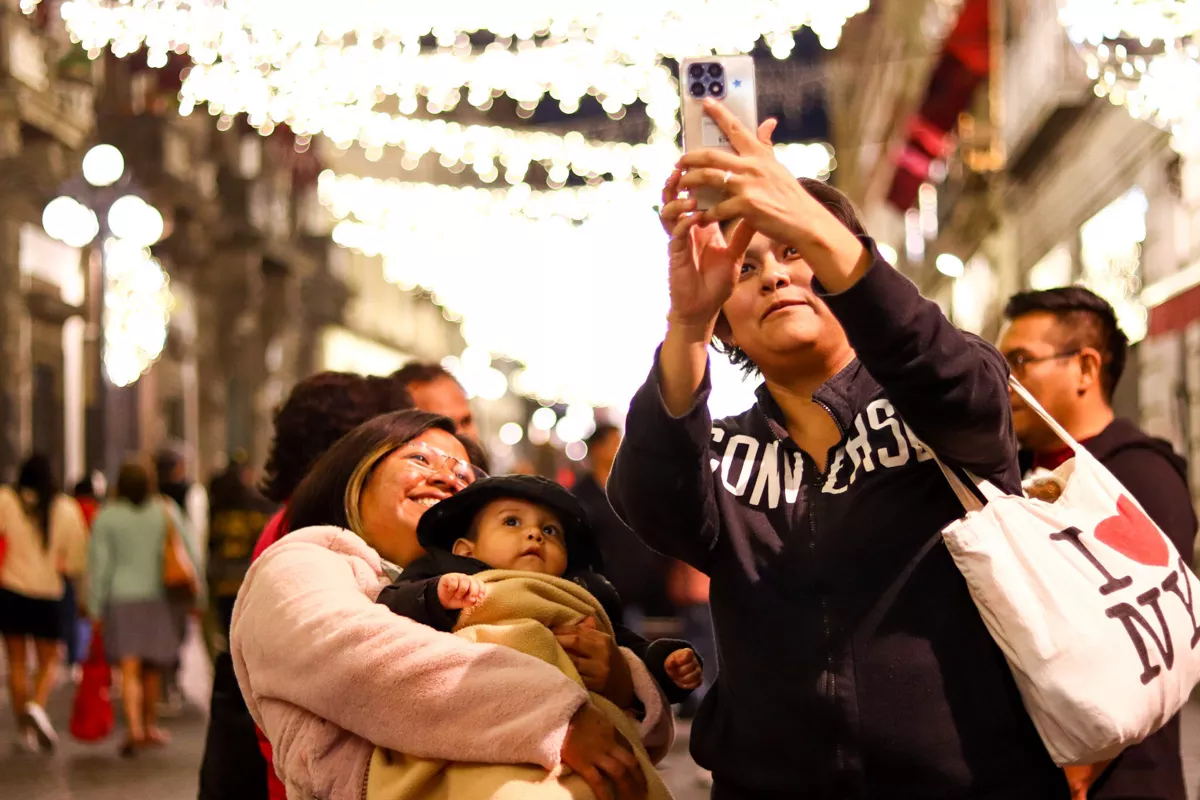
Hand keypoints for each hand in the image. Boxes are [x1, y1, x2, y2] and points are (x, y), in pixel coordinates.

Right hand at [437, 573, 485, 610]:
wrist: (441, 600)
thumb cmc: (455, 600)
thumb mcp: (463, 603)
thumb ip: (469, 602)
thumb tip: (474, 600)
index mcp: (472, 584)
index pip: (480, 583)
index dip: (482, 589)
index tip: (480, 597)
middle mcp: (466, 579)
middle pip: (474, 581)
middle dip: (474, 591)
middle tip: (471, 599)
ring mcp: (458, 577)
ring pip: (464, 581)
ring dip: (462, 591)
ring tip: (457, 596)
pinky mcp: (449, 577)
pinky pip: (454, 581)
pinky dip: (453, 588)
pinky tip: (450, 590)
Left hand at [554, 617, 633, 706]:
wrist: (626, 686)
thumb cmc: (609, 661)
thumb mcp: (604, 644)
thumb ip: (589, 631)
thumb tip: (574, 618)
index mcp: (604, 640)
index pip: (579, 630)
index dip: (561, 629)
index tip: (547, 629)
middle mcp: (603, 653)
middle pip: (575, 642)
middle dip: (557, 640)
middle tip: (543, 639)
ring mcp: (599, 671)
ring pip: (573, 661)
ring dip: (558, 657)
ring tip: (545, 653)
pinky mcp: (595, 686)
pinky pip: (575, 677)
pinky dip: (564, 672)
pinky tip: (555, 670)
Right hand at [560, 703, 645, 799]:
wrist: (558, 713)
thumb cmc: (576, 714)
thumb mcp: (598, 717)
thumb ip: (607, 729)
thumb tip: (615, 740)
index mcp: (612, 732)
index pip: (630, 751)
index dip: (638, 767)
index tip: (641, 778)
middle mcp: (609, 743)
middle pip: (630, 764)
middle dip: (638, 780)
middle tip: (643, 794)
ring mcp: (596, 753)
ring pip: (619, 772)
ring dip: (628, 788)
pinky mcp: (582, 762)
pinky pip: (597, 781)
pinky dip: (605, 794)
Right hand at [658, 118, 775, 333]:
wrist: (703, 310)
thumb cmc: (716, 284)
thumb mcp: (735, 254)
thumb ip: (744, 232)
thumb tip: (759, 212)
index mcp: (701, 224)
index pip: (698, 194)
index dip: (700, 177)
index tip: (710, 158)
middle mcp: (687, 228)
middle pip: (678, 195)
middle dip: (681, 178)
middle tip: (688, 161)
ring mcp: (678, 239)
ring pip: (669, 209)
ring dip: (678, 198)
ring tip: (686, 187)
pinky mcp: (675, 253)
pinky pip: (675, 232)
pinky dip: (683, 221)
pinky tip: (693, 216)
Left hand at [663, 648, 702, 689]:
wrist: (677, 671)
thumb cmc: (673, 665)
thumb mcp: (668, 662)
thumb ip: (670, 662)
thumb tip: (672, 661)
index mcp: (687, 653)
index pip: (689, 653)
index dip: (682, 659)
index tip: (677, 662)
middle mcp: (694, 661)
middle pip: (691, 666)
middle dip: (680, 671)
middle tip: (675, 673)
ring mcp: (698, 670)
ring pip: (695, 675)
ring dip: (684, 679)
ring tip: (678, 679)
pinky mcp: (699, 679)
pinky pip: (696, 683)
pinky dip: (688, 685)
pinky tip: (682, 683)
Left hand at [676, 99, 859, 258]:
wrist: (805, 221)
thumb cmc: (790, 196)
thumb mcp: (778, 167)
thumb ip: (766, 146)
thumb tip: (768, 121)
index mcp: (759, 155)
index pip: (736, 129)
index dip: (719, 114)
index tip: (705, 102)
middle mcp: (752, 166)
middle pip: (711, 155)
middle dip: (690, 158)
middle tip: (679, 162)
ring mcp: (748, 185)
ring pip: (708, 177)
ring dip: (690, 182)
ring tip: (681, 186)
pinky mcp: (746, 206)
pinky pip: (716, 208)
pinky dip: (706, 213)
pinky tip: (701, 217)